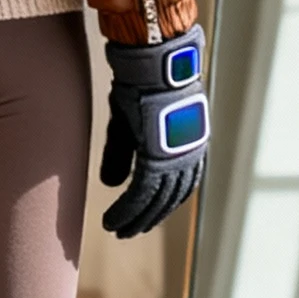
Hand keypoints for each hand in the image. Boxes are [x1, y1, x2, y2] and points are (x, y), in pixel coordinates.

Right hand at [99, 24, 208, 238]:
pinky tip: (115, 219)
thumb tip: (111, 184)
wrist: (149, 65)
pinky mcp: (159, 157)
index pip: (176, 187)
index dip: (158, 205)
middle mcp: (188, 155)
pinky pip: (143, 193)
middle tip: (128, 232)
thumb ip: (122, 155)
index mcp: (187, 147)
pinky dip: (128, 209)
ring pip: (156, 200)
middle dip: (147, 218)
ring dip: (136, 219)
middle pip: (168, 199)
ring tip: (118, 229)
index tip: (141, 219)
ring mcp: (176, 157)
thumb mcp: (129, 125)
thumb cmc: (139, 88)